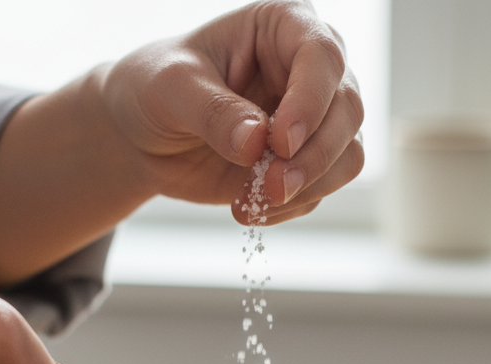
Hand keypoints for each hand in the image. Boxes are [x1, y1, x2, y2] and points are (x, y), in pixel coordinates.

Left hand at [103, 0, 364, 224]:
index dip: (309, 101)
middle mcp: (310, 69)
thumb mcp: (171, 88)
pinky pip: (322, 189)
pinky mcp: (304, 162)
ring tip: (253, 203)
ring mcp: (313, 118)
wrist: (143, 134)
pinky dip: (291, 207)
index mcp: (282, 26)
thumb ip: (213, 111)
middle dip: (313, 157)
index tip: (280, 143)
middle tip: (272, 187)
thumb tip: (255, 142)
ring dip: (309, 187)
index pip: (321, 55)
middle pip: (347, 110)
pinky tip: (251, 209)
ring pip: (347, 154)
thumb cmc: (154, 88)